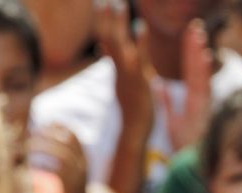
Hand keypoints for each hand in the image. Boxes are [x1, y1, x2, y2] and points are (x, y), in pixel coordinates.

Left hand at [27, 124, 88, 192]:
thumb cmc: (71, 190)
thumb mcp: (72, 170)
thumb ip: (63, 156)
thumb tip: (43, 140)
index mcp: (84, 158)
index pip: (72, 135)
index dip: (56, 127)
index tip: (41, 127)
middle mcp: (83, 164)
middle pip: (67, 140)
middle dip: (47, 134)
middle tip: (30, 134)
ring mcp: (78, 175)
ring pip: (61, 154)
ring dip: (42, 146)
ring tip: (27, 146)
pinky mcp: (69, 186)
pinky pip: (55, 170)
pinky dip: (43, 164)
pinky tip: (33, 165)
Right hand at [95, 0, 153, 133]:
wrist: (136, 130)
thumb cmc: (133, 108)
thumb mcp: (122, 82)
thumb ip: (115, 63)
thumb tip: (102, 46)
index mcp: (117, 68)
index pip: (106, 40)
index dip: (103, 21)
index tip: (101, 3)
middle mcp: (120, 68)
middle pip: (108, 37)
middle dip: (106, 17)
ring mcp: (128, 73)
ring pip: (118, 44)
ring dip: (117, 23)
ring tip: (118, 3)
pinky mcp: (139, 80)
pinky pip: (138, 57)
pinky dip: (139, 41)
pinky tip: (141, 25)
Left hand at [157, 18, 211, 149]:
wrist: (192, 172)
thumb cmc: (184, 151)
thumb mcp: (172, 123)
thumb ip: (167, 102)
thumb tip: (159, 84)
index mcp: (194, 104)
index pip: (192, 75)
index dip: (192, 55)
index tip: (191, 37)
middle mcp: (201, 104)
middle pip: (198, 72)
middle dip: (196, 49)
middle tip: (195, 27)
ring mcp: (203, 109)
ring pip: (201, 78)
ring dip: (198, 56)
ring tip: (197, 35)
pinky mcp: (203, 115)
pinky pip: (203, 91)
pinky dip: (203, 74)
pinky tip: (203, 58)